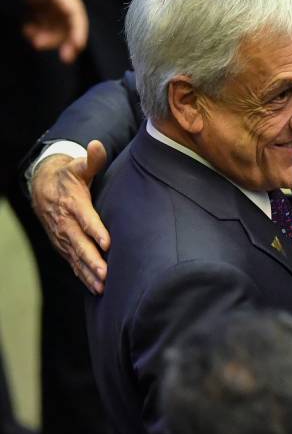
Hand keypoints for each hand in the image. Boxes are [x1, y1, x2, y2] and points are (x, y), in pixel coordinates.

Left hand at [22, 0, 88, 62]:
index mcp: (68, 3)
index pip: (78, 19)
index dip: (80, 32)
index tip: (79, 45)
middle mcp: (66, 15)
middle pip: (71, 33)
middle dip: (69, 46)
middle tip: (66, 59)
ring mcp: (57, 23)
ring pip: (58, 39)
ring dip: (48, 41)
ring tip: (32, 37)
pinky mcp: (48, 28)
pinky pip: (47, 38)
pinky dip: (38, 37)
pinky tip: (28, 30)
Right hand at [31, 141, 110, 292]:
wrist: (43, 187)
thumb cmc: (68, 177)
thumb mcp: (79, 166)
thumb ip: (92, 159)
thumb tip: (97, 145)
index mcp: (72, 203)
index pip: (84, 218)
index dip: (95, 230)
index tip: (106, 242)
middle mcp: (65, 223)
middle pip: (79, 243)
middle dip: (92, 259)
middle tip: (106, 273)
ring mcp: (62, 237)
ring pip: (76, 257)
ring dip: (89, 272)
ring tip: (103, 285)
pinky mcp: (63, 245)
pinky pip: (73, 263)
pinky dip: (83, 275)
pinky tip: (96, 288)